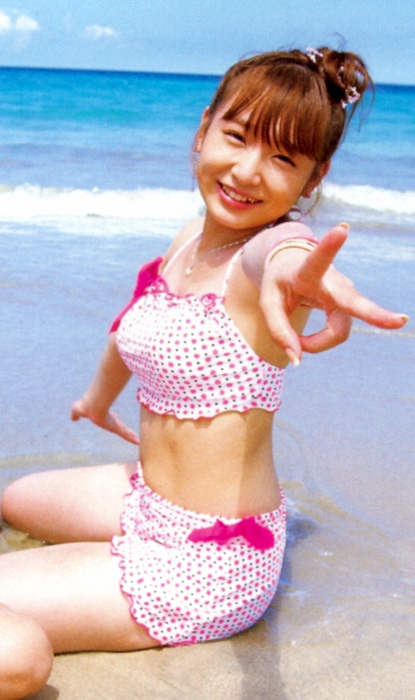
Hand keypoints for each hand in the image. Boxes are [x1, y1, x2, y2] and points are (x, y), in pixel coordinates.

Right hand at [71, 398, 139, 444]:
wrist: (92, 407)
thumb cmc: (85, 407)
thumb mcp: (77, 410)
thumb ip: (76, 415)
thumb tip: (72, 418)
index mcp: (103, 417)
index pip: (110, 420)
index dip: (113, 420)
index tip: (116, 417)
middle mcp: (110, 420)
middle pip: (119, 427)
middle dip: (125, 430)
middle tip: (131, 434)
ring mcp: (114, 424)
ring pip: (125, 432)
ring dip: (130, 436)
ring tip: (137, 440)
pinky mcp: (117, 427)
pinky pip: (126, 434)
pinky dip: (131, 438)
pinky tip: (138, 442)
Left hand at [260, 224, 408, 364]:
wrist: (291, 265)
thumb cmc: (278, 282)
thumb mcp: (267, 303)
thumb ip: (278, 330)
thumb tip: (297, 360)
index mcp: (307, 270)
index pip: (318, 259)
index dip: (330, 246)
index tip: (342, 229)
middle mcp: (332, 281)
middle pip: (353, 303)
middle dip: (376, 314)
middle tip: (402, 321)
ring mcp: (345, 293)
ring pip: (339, 330)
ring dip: (316, 342)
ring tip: (297, 343)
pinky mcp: (349, 305)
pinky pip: (337, 333)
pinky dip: (319, 341)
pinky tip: (305, 342)